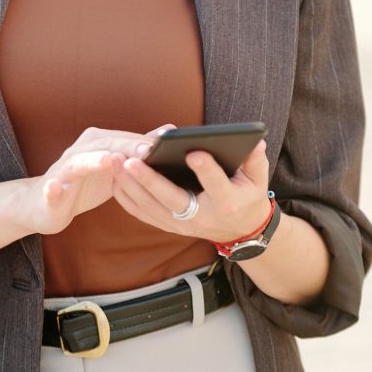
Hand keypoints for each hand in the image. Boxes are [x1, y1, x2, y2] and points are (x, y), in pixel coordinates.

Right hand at [22, 125, 167, 235]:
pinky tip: (55, 187)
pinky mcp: (50, 191)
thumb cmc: (86, 182)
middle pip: (104, 146)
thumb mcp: (114, 167)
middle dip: (124, 147)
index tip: (166, 144)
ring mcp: (63, 170)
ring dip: (91, 161)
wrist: (47, 204)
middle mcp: (80, 151)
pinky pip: (51, 189)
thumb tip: (168, 130)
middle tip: (146, 150)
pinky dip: (53, 188)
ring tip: (107, 160)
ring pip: (78, 163)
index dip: (143, 142)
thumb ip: (137, 148)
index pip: (123, 139)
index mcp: (96, 144)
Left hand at [112, 139, 271, 240]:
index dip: (206, 169)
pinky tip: (114, 179)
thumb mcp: (257, 179)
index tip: (194, 152)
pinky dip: (126, 198)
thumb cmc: (246, 196)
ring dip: (130, 186)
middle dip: (150, 180)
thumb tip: (256, 140)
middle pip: (172, 199)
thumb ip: (255, 160)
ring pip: (151, 208)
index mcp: (227, 202)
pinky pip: (142, 214)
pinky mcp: (169, 226)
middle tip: (131, 160)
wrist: (239, 232)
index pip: (216, 184)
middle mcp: (202, 216)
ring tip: (116, 162)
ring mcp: (182, 224)